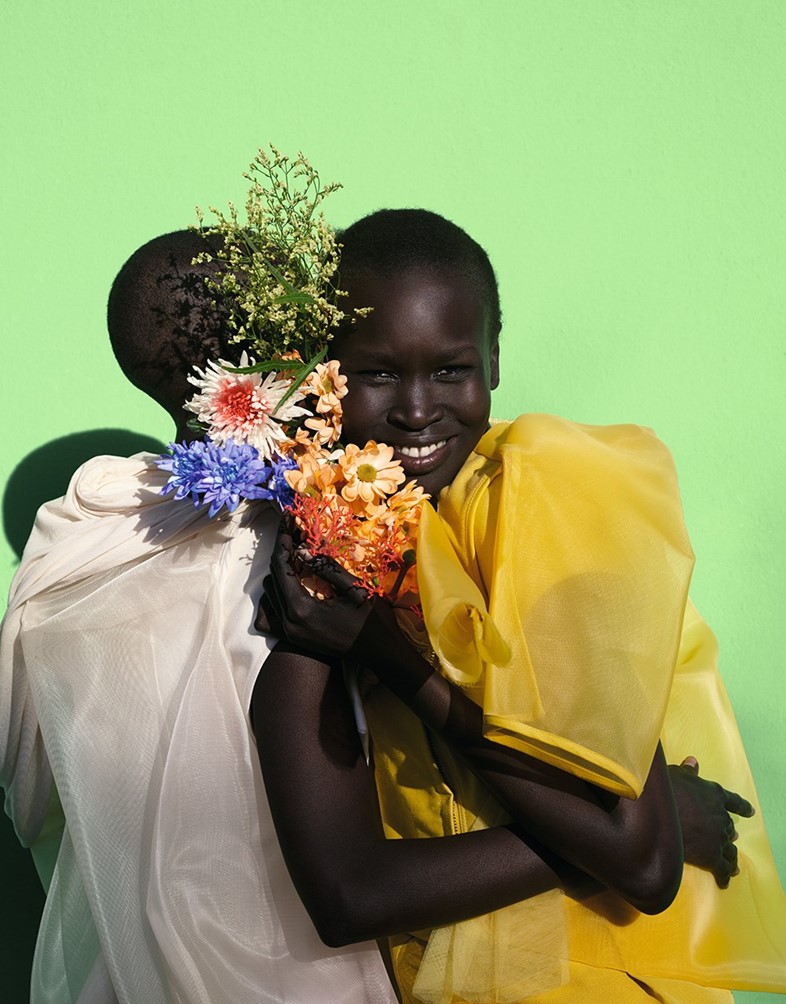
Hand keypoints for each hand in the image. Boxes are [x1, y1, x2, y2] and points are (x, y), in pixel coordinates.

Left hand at [255, 519, 373, 655]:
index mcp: (301, 611)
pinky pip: (276, 609)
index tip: (288, 520)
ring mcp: (291, 633)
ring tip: (298, 550)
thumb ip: (327, 569)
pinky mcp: (296, 638)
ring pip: (272, 593)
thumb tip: (303, 550)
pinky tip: (296, 577)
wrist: (383, 654)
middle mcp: (289, 624)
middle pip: (273, 578)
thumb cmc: (374, 622)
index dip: (283, 541)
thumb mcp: (355, 589)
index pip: (282, 567)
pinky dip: (282, 589)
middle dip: (282, 552)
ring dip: (281, 570)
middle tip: (294, 531)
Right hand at [668, 756, 753, 887]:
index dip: (742, 807)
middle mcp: (721, 816)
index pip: (734, 801)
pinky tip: (724, 881)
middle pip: (730, 827)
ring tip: (733, 864)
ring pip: (730, 849)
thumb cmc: (664, 790)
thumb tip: (693, 762)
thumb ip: (687, 771)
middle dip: (730, 832)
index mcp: (715, 794)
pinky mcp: (711, 856)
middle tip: (732, 837)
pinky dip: (725, 875)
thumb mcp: (675, 774)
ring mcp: (718, 837)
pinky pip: (722, 868)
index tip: (750, 812)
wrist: (657, 814)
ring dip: (731, 856)